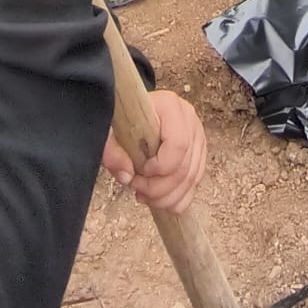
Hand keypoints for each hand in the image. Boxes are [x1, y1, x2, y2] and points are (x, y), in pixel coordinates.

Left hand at [101, 91, 206, 213]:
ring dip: (167, 197)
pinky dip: (178, 199)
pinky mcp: (197, 152)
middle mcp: (188, 119)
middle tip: (137, 189)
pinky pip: (194, 183)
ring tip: (145, 196)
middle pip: (184, 167)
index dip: (158, 167)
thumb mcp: (109, 130)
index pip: (178, 144)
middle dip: (159, 188)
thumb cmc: (122, 119)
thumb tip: (126, 177)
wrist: (130, 112)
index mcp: (170, 106)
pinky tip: (160, 201)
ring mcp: (196, 136)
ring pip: (191, 178)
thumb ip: (112, 151)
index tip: (138, 171)